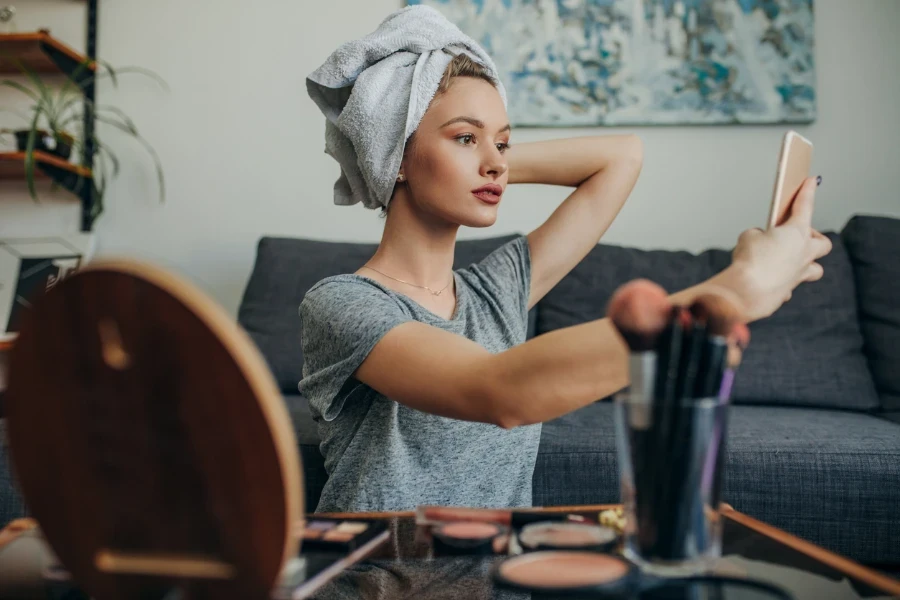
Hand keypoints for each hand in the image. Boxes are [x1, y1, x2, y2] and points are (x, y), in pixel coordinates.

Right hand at [720, 177, 832, 321]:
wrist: (747, 291)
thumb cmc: (750, 260)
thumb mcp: (748, 237)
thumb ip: (757, 235)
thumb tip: (760, 242)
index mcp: (796, 233)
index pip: (805, 206)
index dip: (808, 191)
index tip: (813, 181)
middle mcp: (803, 254)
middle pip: (823, 243)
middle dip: (814, 238)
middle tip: (799, 236)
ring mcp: (798, 275)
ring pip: (815, 269)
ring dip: (807, 264)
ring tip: (791, 262)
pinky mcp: (786, 292)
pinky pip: (789, 287)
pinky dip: (782, 283)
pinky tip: (770, 282)